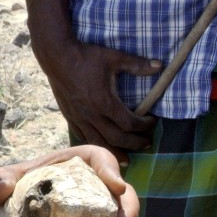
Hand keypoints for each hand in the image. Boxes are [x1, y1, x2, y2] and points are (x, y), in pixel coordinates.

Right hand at [36, 38, 159, 161]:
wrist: (57, 56)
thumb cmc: (86, 57)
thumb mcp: (114, 58)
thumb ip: (137, 65)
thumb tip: (159, 66)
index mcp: (105, 103)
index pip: (129, 123)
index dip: (144, 126)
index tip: (152, 122)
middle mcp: (92, 115)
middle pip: (116, 138)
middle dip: (134, 143)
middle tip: (147, 144)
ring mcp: (78, 117)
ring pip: (97, 142)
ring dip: (113, 153)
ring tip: (126, 160)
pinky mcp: (69, 115)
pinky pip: (81, 135)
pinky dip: (93, 143)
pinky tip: (99, 145)